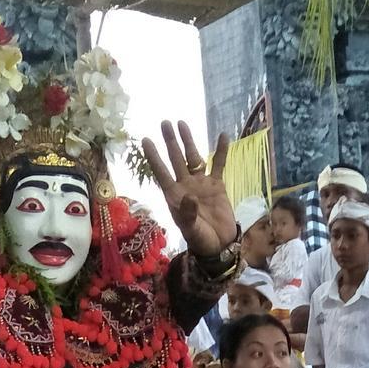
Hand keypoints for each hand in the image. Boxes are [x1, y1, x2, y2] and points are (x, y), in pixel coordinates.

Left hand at [142, 121, 234, 256]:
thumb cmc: (200, 239)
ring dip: (188, 141)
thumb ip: (188, 214)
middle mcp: (185, 185)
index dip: (153, 156)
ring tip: (182, 123)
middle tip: (164, 123)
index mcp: (174, 195)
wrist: (219, 244)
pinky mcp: (217, 185)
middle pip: (175, 159)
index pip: (161, 172)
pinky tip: (223, 136)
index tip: (145, 140)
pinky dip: (221, 151)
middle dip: (170, 142)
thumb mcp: (191, 230)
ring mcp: (201, 183)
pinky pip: (219, 164)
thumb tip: (189, 196)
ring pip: (193, 158)